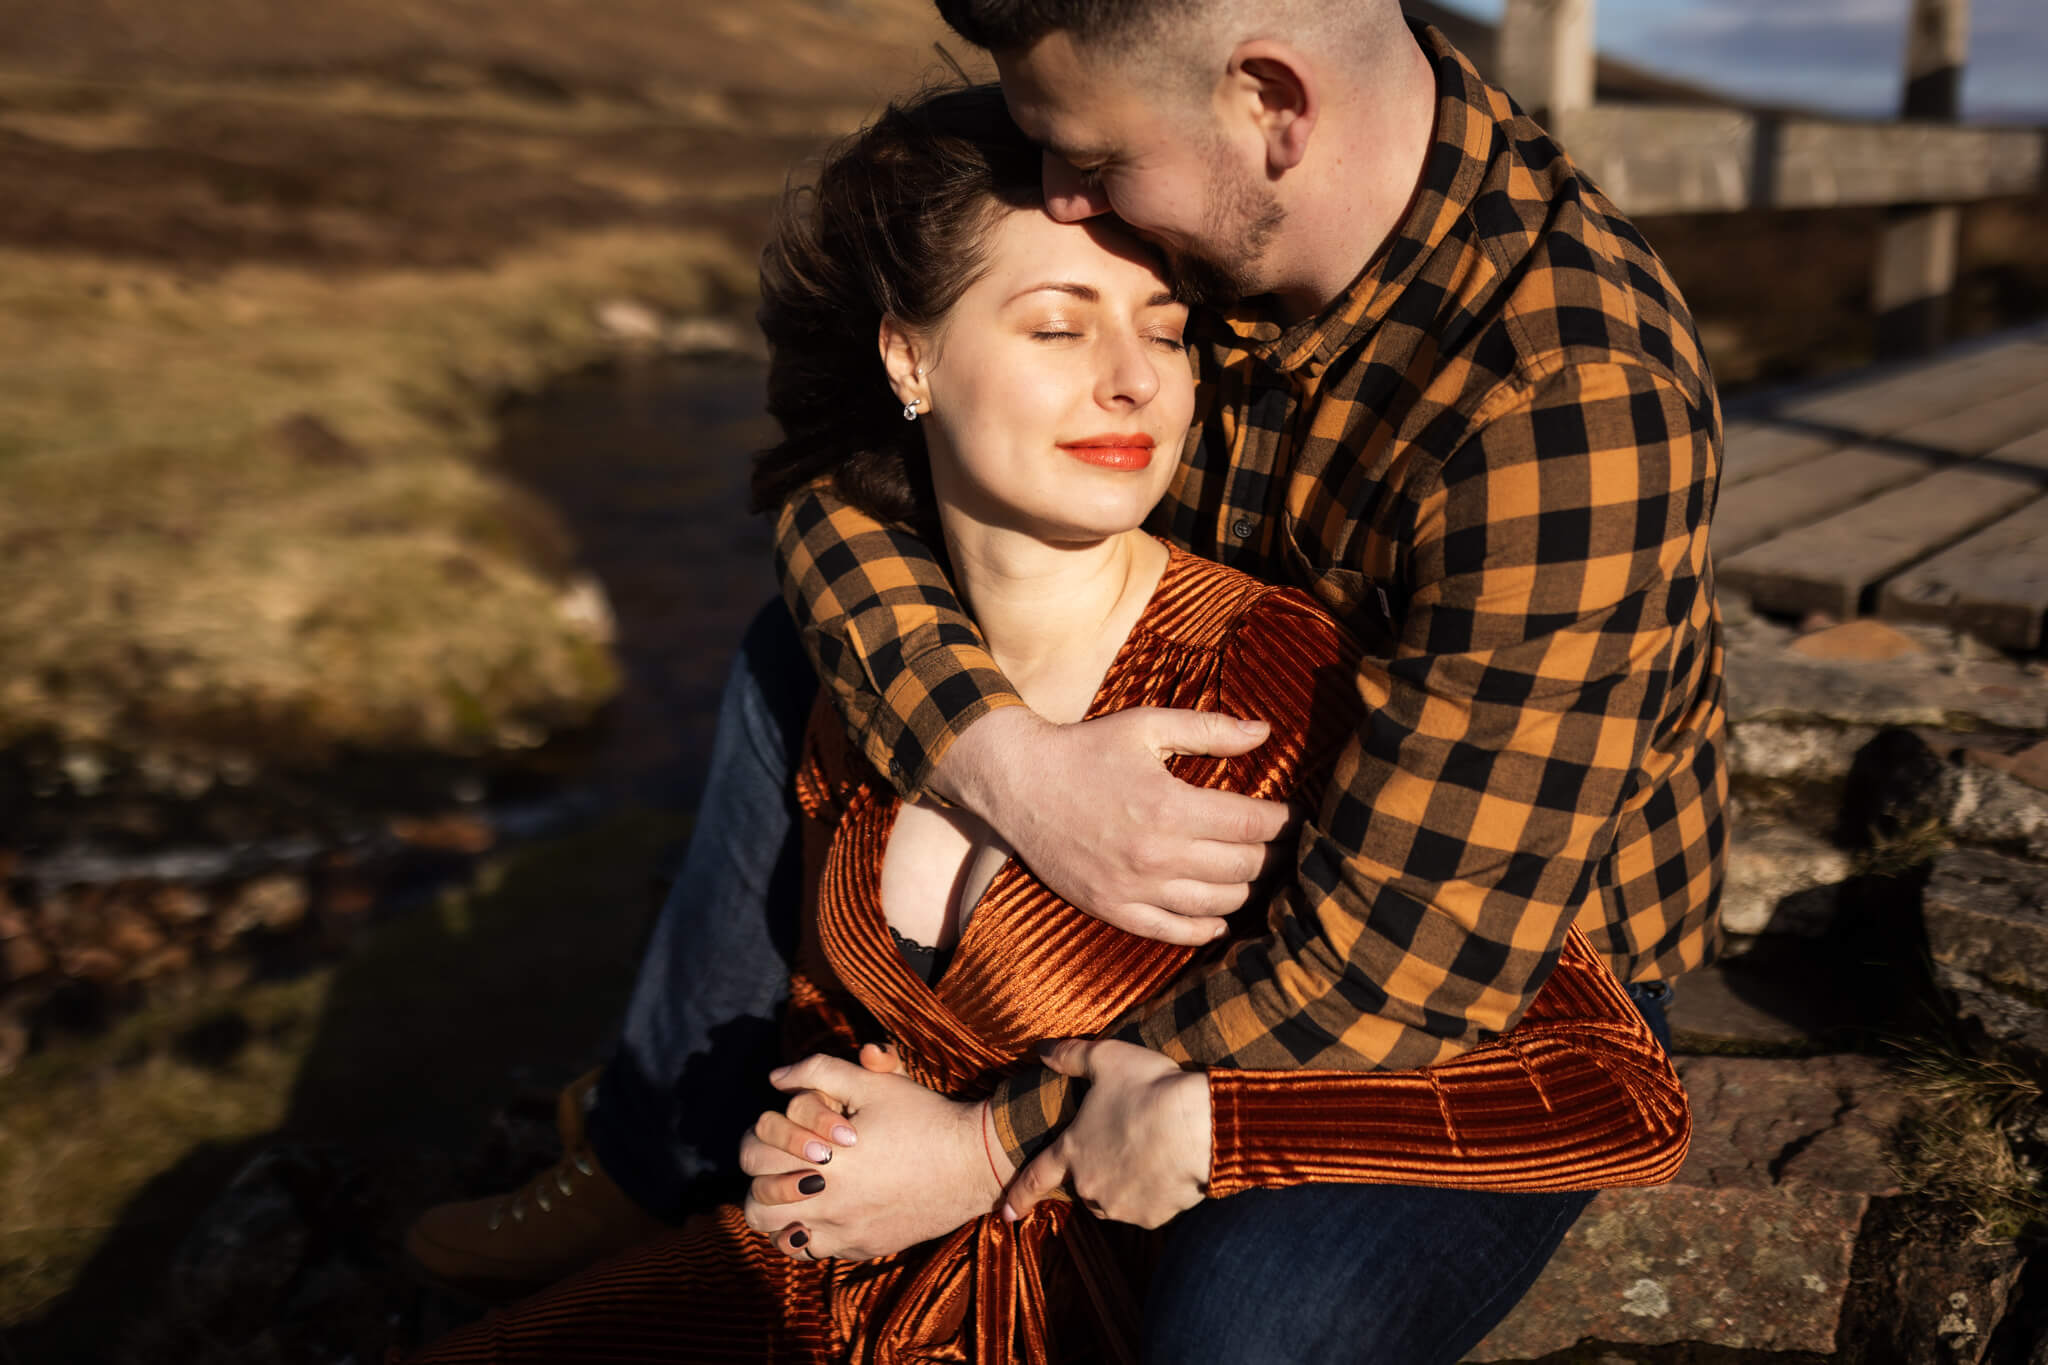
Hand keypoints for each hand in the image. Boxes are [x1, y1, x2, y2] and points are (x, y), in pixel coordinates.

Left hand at [741, 1048, 1011, 1260]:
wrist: (972, 1162)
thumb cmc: (922, 1116)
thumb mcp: (872, 1083)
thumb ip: (817, 1072)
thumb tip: (775, 1077)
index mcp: (822, 1161)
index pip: (754, 1156)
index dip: (760, 1136)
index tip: (782, 1128)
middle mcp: (827, 1205)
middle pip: (755, 1204)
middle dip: (760, 1177)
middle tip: (780, 1159)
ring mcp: (844, 1233)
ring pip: (778, 1236)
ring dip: (777, 1211)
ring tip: (793, 1188)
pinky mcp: (862, 1248)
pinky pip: (813, 1252)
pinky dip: (806, 1233)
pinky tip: (822, 1209)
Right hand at [930, 706, 1289, 944]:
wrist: (1016, 783)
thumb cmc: (1084, 749)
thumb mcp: (1145, 725)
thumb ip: (1209, 729)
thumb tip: (1266, 732)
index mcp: (1170, 807)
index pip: (1253, 825)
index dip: (1284, 821)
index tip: (1296, 816)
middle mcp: (1157, 855)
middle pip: (1244, 867)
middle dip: (1272, 854)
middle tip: (1281, 845)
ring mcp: (1134, 888)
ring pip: (1218, 904)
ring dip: (1246, 889)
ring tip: (1253, 872)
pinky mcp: (1113, 909)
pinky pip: (1175, 932)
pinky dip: (1207, 928)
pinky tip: (1219, 914)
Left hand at [1003, 1039, 1210, 1229]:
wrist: (1199, 1126)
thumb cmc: (1149, 1088)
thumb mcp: (1106, 1058)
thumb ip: (1069, 1055)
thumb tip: (1041, 1050)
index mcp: (1072, 1150)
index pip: (1036, 1178)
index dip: (1019, 1196)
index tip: (1005, 1214)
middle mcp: (1090, 1185)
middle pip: (1084, 1186)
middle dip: (1095, 1172)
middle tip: (1122, 1144)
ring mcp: (1121, 1205)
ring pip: (1114, 1200)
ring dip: (1121, 1184)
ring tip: (1148, 1154)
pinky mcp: (1152, 1217)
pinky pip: (1147, 1208)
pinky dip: (1153, 1194)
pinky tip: (1168, 1168)